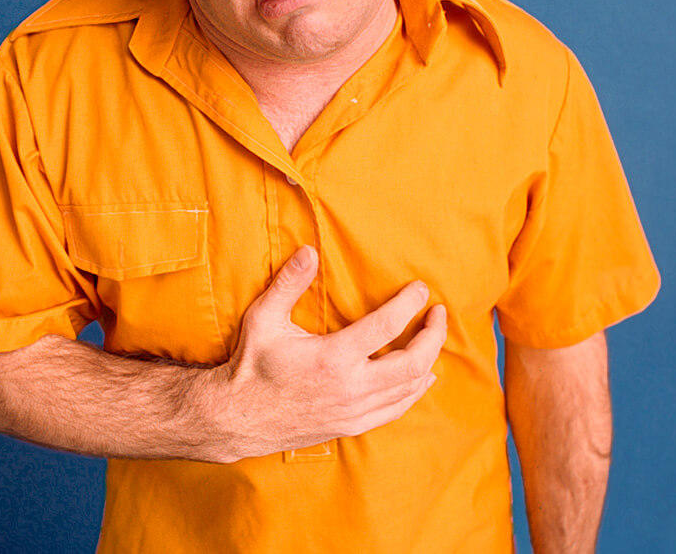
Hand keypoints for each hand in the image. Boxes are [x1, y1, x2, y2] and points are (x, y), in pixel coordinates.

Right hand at [202, 245, 446, 461]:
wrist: (237, 418)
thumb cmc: (251, 364)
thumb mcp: (264, 318)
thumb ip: (289, 283)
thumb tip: (309, 250)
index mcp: (333, 358)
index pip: (387, 327)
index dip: (410, 304)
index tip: (421, 289)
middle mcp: (350, 387)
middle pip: (412, 362)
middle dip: (433, 335)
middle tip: (438, 313)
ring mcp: (353, 411)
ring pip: (408, 388)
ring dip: (428, 360)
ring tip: (433, 336)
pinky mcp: (351, 425)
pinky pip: (395, 409)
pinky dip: (414, 391)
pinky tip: (422, 377)